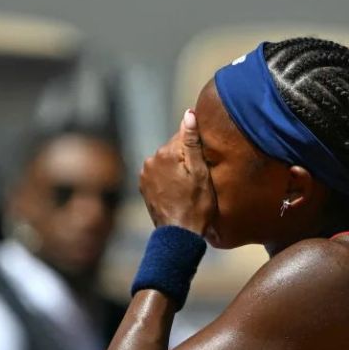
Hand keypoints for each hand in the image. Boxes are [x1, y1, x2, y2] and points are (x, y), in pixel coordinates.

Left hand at [138, 110, 215, 234]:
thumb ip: (192, 142)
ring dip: (177, 168)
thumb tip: (188, 114)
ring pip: (167, 161)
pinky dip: (169, 178)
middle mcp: (151, 160)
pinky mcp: (144, 186)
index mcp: (166, 154)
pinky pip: (160, 174)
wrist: (179, 236)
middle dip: (186, 158)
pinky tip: (178, 192)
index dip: (198, 147)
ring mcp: (145, 174)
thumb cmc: (196, 206)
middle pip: (174, 148)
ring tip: (189, 187)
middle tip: (199, 178)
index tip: (204, 162)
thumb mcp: (201, 173)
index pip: (184, 136)